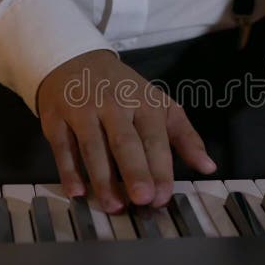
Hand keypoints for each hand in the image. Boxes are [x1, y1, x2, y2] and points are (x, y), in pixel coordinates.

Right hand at [37, 50, 216, 212]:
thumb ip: (184, 136)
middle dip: (135, 170)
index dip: (159, 168)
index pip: (154, 138)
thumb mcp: (159, 105)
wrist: (75, 60)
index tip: (163, 196)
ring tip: (113, 205)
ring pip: (93, 146)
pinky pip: (63, 146)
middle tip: (142, 199)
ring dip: (102, 178)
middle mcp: (114, 105)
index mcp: (144, 102)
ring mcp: (83, 110)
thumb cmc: (123, 90)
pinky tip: (76, 191)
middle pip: (125, 142)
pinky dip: (68, 169)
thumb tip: (208, 166)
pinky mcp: (56, 118)